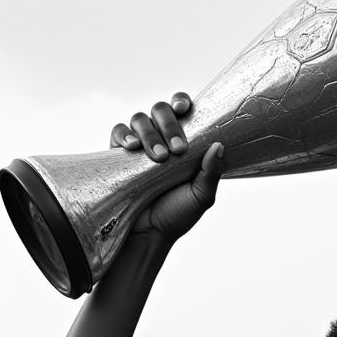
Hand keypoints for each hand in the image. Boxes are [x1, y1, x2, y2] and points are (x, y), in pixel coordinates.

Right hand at [109, 92, 223, 241]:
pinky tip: (131, 148)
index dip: (181, 102)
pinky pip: (118, 131)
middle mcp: (160, 138)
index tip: (184, 108)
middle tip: (177, 150)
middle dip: (169, 125)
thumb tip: (219, 145)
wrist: (148, 235)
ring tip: (158, 158)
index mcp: (183, 142)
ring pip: (140, 119)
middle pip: (160, 110)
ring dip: (149, 134)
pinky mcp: (118, 154)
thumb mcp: (201, 196)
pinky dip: (124, 135)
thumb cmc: (176, 215)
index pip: (182, 111)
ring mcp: (138, 144)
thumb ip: (211, 172)